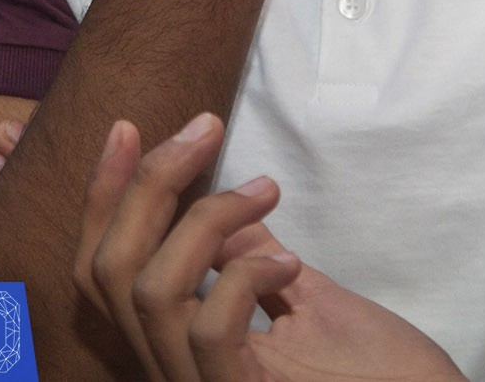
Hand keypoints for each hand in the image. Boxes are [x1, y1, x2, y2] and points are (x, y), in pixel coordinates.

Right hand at [76, 114, 465, 381]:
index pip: (106, 275)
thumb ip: (257, 267)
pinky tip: (287, 260)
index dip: (104, 198)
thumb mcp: (309, 308)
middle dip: (149, 183)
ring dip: (206, 217)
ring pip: (150, 292)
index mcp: (182, 351)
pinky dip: (241, 274)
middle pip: (111, 272)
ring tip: (267, 189)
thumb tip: (231, 214)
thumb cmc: (379, 376)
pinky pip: (208, 329)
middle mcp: (176, 374)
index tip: (129, 128)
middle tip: (207, 128)